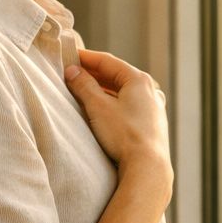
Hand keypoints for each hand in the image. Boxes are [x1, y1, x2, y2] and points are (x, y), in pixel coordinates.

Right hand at [65, 49, 171, 180]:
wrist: (148, 167)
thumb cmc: (124, 135)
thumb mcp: (98, 107)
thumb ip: (83, 86)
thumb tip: (72, 71)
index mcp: (139, 80)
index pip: (107, 61)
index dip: (85, 58)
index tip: (68, 56)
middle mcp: (150, 90)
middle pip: (116, 75)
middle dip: (93, 74)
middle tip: (72, 73)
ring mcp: (153, 108)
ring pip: (123, 92)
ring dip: (102, 89)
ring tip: (83, 90)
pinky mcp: (152, 124)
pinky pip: (129, 106)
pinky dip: (113, 103)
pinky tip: (102, 110)